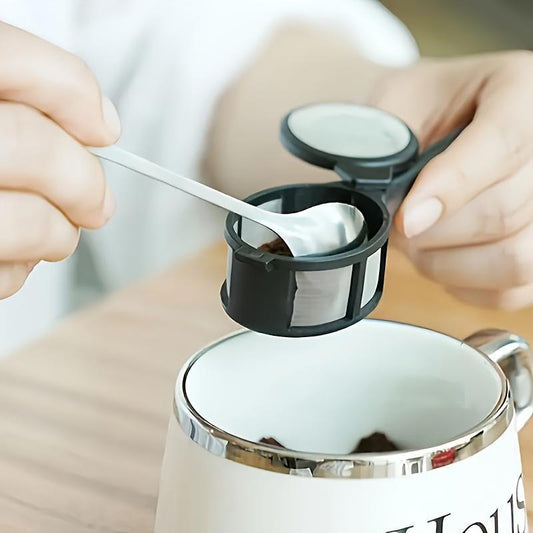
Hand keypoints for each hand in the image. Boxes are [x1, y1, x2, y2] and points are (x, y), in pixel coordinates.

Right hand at [0, 22, 119, 298]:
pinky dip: (20, 267)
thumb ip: (22, 99)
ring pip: (23, 222)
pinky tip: (13, 250)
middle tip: (97, 203)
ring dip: (59, 234)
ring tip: (57, 232)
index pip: (13, 61)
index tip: (103, 127)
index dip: (73, 92)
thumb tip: (100, 122)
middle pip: (30, 146)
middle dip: (84, 182)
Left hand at [370, 51, 532, 309]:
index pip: (505, 141)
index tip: (406, 219)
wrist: (429, 130)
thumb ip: (388, 143)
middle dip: (434, 232)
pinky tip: (443, 256)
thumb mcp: (396, 104)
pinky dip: (463, 282)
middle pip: (506, 211)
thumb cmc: (416, 115)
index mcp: (522, 90)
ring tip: (417, 240)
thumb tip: (398, 208)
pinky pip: (511, 290)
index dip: (452, 186)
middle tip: (398, 225)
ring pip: (514, 258)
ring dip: (446, 262)